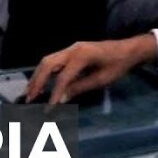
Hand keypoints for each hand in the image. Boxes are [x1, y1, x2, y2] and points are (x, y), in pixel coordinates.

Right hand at [25, 35, 157, 105]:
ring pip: (48, 60)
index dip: (54, 94)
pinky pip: (54, 59)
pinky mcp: (73, 50)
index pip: (62, 77)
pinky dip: (45, 71)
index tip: (48, 109)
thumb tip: (61, 99)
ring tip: (30, 92)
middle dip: (37, 81)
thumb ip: (80, 87)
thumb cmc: (118, 65)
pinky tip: (40, 82)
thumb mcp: (102, 80)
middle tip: (29, 99)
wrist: (129, 49)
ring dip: (37, 75)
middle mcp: (73, 49)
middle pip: (48, 64)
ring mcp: (72, 48)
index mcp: (82, 56)